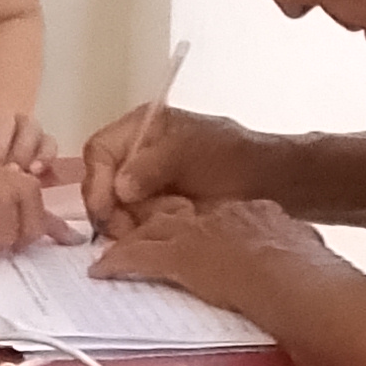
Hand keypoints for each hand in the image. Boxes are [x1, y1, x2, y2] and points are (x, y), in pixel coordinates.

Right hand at [79, 104, 267, 234]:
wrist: (267, 184)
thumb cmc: (234, 156)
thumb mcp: (191, 150)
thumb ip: (152, 164)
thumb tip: (121, 187)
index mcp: (140, 130)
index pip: (99, 152)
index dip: (97, 181)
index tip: (108, 208)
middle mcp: (135, 158)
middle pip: (100, 187)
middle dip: (113, 210)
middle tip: (131, 230)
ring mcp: (144, 188)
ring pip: (116, 213)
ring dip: (135, 223)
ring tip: (171, 219)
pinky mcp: (155, 215)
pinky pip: (135, 230)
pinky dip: (147, 235)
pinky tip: (172, 229)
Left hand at [91, 191, 311, 309]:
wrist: (297, 279)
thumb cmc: (311, 272)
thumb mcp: (306, 248)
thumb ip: (298, 248)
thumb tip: (308, 256)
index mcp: (253, 213)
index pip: (215, 214)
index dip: (196, 223)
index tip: (188, 231)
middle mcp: (219, 216)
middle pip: (176, 213)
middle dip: (153, 222)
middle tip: (133, 231)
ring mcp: (196, 234)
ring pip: (150, 230)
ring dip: (129, 240)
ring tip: (111, 250)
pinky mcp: (177, 256)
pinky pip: (136, 256)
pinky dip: (116, 262)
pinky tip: (101, 270)